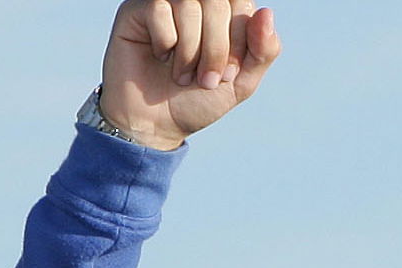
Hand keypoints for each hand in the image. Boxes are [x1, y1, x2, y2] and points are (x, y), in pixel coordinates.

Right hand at [101, 0, 281, 151]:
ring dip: (191, 51)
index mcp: (224, 15)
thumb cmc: (199, 99)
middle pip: (217, 2)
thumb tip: (266, 12)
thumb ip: (263, 50)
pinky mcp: (135, 10)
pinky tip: (160, 57)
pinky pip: (158, 9)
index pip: (242, 3)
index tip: (229, 75)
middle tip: (207, 80)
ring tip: (183, 77)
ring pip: (189, 5)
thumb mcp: (242, 81)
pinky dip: (165, 41)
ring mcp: (165, 3)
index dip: (240, 39)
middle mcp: (195, 3)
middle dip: (217, 48)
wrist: (157, 122)